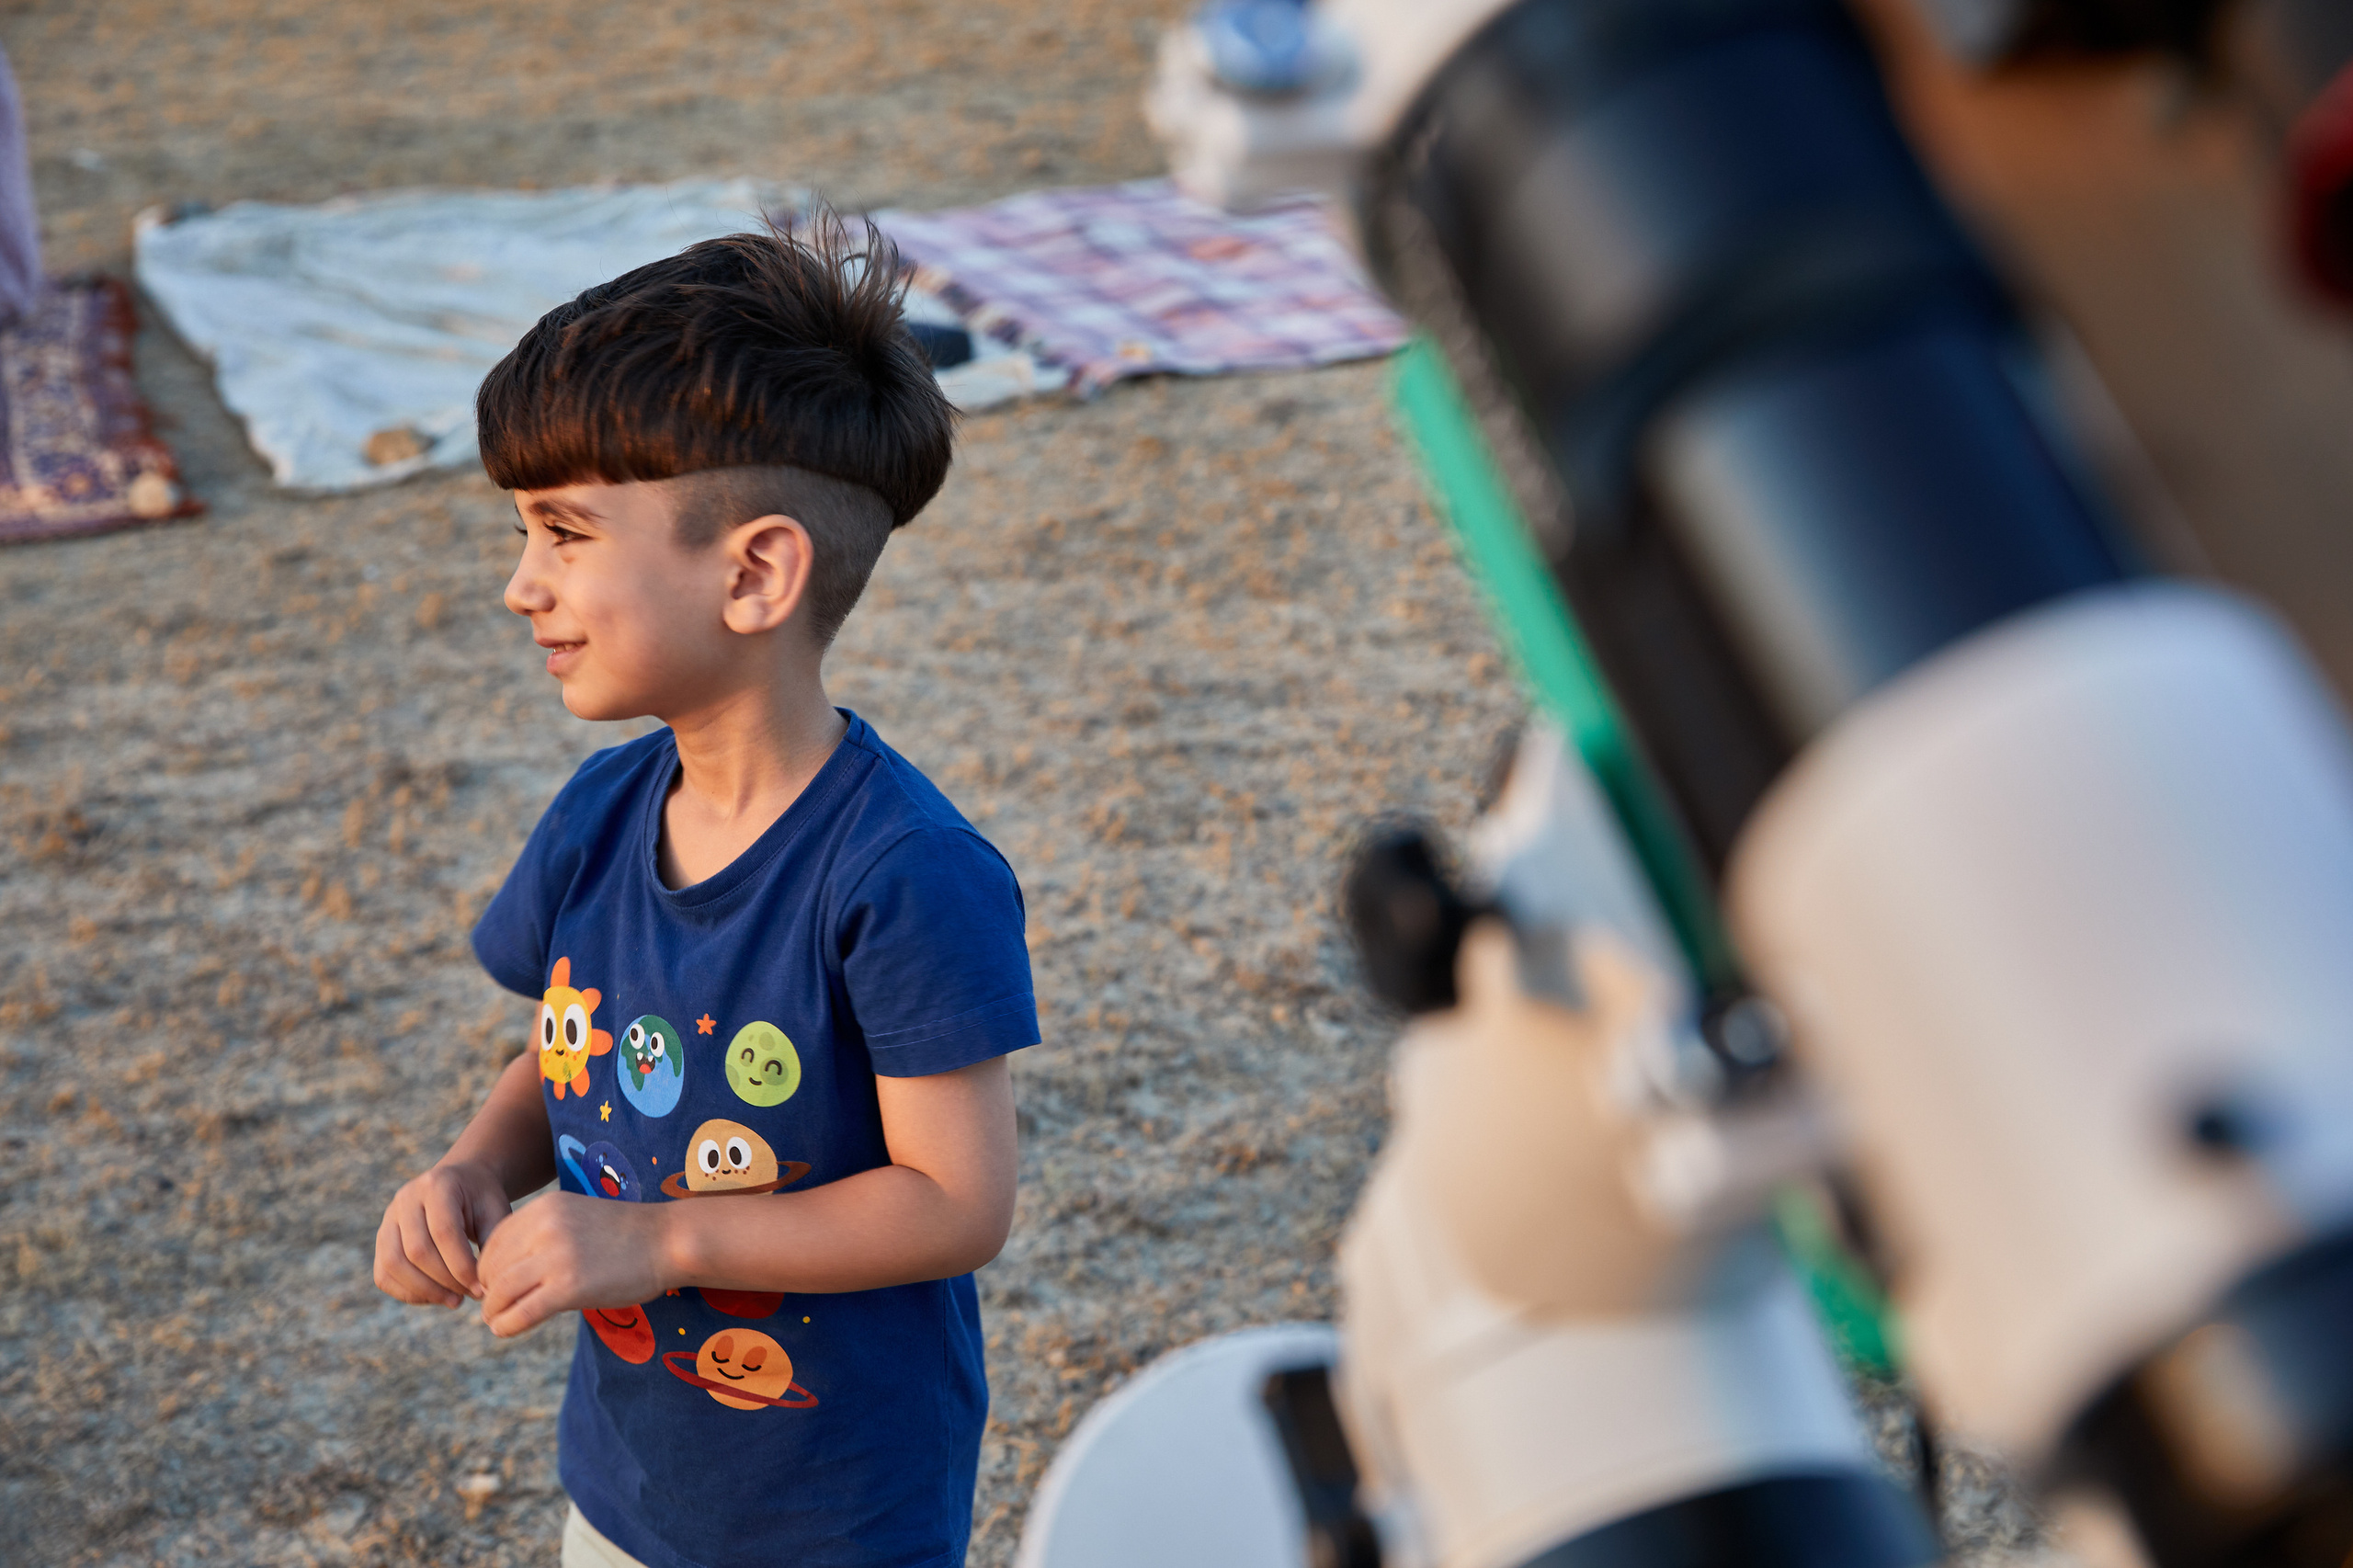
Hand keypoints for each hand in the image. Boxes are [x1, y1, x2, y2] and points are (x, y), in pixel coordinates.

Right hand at [375, 1159, 511, 1307]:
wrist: (461, 1182)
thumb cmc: (481, 1200)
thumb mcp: (495, 1211)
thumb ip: (491, 1242)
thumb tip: (486, 1285)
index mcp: (437, 1185)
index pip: (444, 1233)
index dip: (462, 1266)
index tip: (481, 1288)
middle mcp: (406, 1198)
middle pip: (416, 1251)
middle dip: (446, 1281)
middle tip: (471, 1295)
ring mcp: (389, 1218)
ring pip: (393, 1264)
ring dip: (425, 1291)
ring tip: (455, 1301)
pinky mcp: (382, 1238)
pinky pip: (383, 1274)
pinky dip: (407, 1292)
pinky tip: (435, 1297)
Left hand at [476, 1191, 670, 1337]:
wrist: (668, 1240)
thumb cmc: (626, 1234)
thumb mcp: (576, 1218)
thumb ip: (541, 1235)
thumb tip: (504, 1271)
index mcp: (544, 1208)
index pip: (494, 1242)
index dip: (488, 1269)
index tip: (496, 1287)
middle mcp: (544, 1227)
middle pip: (491, 1267)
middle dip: (488, 1292)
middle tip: (494, 1309)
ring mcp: (556, 1257)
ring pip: (500, 1291)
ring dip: (493, 1312)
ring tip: (497, 1322)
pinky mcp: (569, 1287)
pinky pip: (521, 1312)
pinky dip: (506, 1326)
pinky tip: (505, 1330)